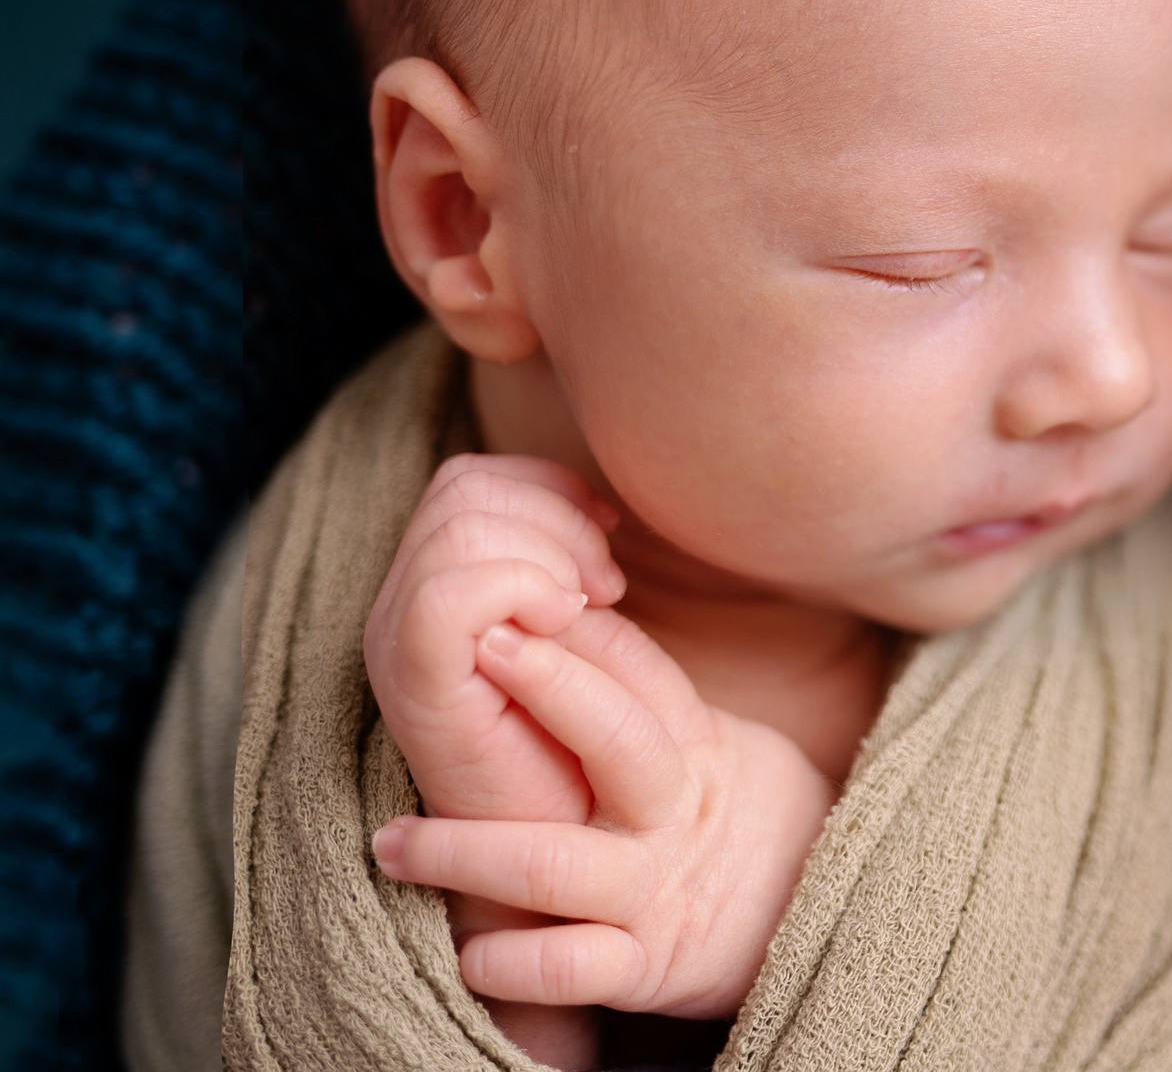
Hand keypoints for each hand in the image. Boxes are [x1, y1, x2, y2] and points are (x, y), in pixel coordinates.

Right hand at [364, 454, 626, 825]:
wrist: (556, 855)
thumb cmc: (575, 749)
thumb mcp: (579, 636)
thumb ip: (563, 567)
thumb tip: (598, 504)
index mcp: (433, 588)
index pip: (470, 480)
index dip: (549, 489)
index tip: (610, 541)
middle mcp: (398, 607)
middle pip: (463, 488)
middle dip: (555, 515)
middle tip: (606, 584)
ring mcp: (397, 644)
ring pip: (459, 524)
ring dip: (547, 550)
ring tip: (588, 608)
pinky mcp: (414, 683)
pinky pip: (452, 588)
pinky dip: (522, 585)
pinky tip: (564, 625)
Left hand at [369, 601, 835, 1020]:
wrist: (802, 917)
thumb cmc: (724, 815)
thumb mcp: (707, 743)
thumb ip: (640, 692)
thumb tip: (560, 608)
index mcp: (690, 749)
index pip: (638, 672)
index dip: (577, 634)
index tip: (508, 599)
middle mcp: (671, 812)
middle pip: (617, 738)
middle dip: (546, 689)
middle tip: (472, 652)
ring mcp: (655, 889)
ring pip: (558, 865)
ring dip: (467, 850)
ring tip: (392, 842)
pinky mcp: (645, 966)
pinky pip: (572, 966)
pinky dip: (514, 961)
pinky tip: (469, 951)